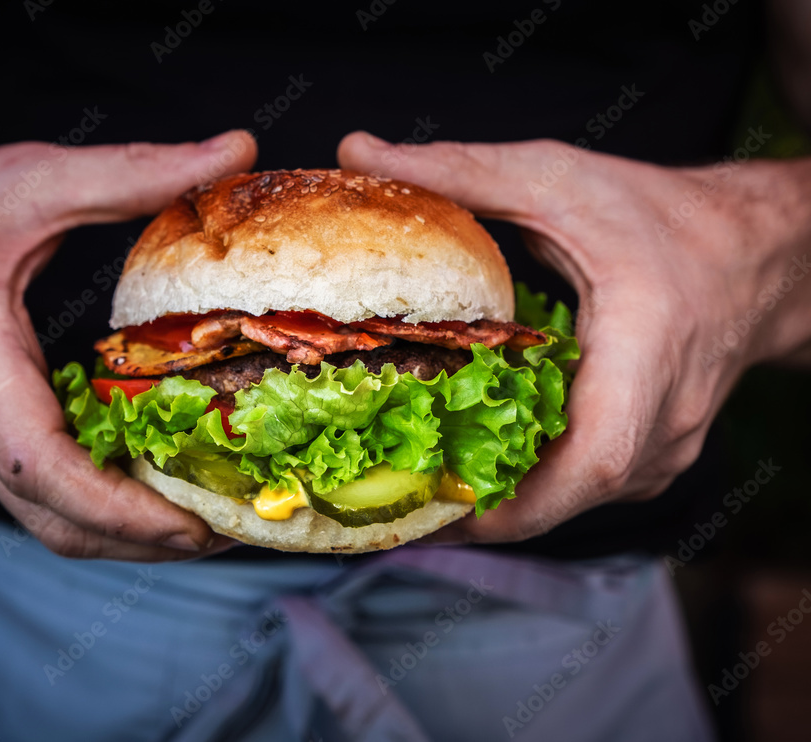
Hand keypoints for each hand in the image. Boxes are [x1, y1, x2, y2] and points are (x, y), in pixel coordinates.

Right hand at [0, 131, 256, 558]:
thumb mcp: (28, 181)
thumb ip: (133, 171)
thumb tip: (236, 149)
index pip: (39, 467)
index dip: (117, 507)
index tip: (192, 522)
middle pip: (56, 521)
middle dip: (145, 541)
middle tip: (231, 527)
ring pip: (47, 523)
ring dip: (125, 536)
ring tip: (204, 517)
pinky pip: (37, 501)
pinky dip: (97, 510)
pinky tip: (148, 484)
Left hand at [338, 132, 810, 541]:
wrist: (756, 254)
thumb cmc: (665, 216)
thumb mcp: (558, 179)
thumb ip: (461, 170)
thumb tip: (358, 151)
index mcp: (648, 357)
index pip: (591, 463)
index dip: (510, 504)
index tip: (433, 511)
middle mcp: (663, 424)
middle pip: (564, 499)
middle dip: (476, 512)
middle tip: (392, 501)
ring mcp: (664, 450)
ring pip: (570, 503)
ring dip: (495, 504)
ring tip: (415, 491)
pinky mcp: (653, 455)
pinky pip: (581, 488)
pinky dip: (526, 486)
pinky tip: (471, 464)